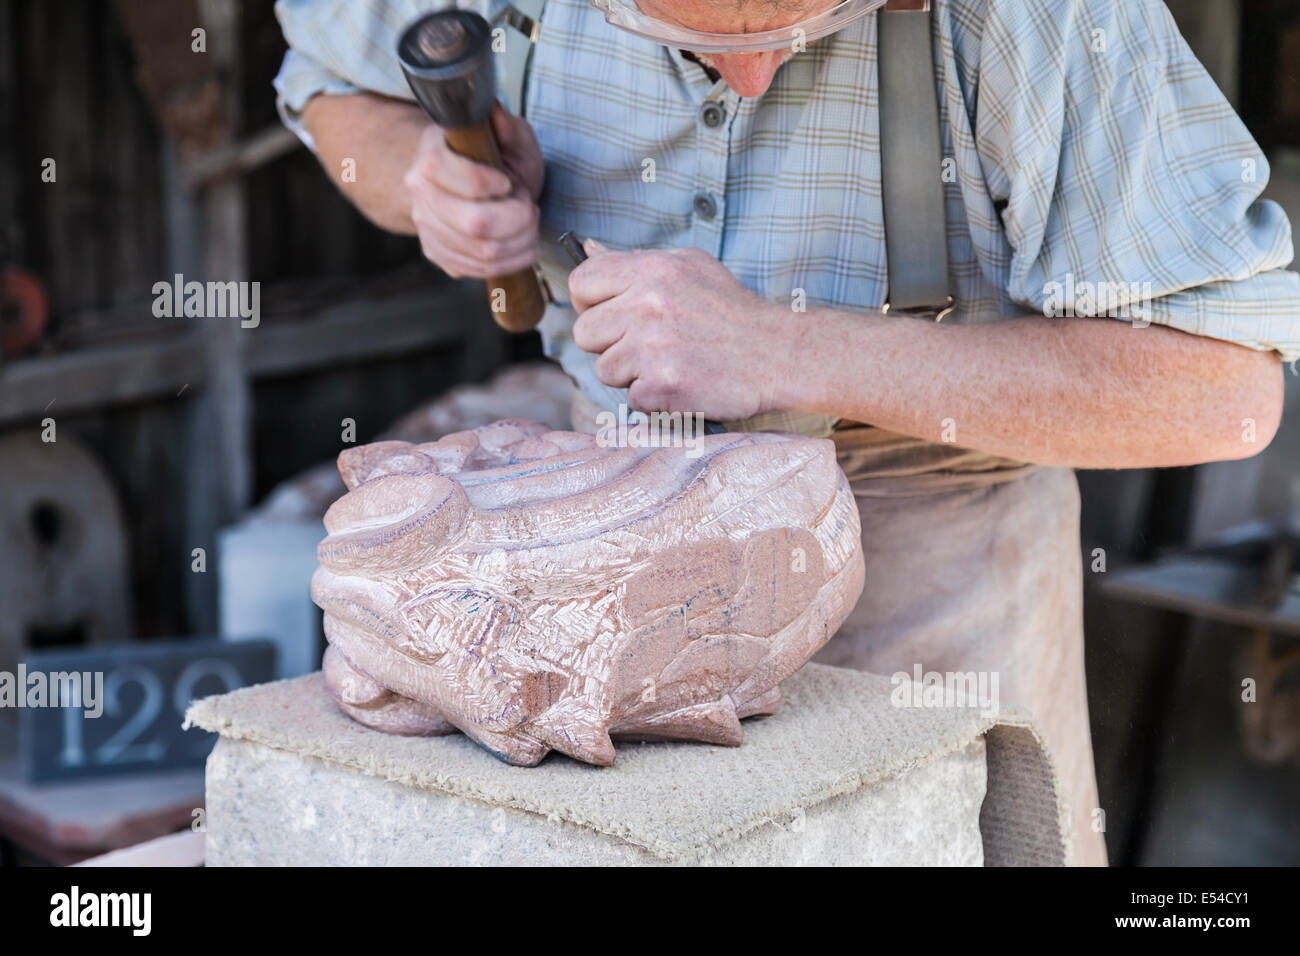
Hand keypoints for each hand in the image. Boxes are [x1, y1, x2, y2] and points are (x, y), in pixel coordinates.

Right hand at [403, 102, 542, 277]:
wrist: (476, 188)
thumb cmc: (497, 159)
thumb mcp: (510, 136)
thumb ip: (507, 126)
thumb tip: (495, 111)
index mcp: (431, 152)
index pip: (449, 174)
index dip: (488, 184)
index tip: (507, 182)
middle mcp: (420, 192)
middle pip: (475, 223)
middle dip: (518, 219)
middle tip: (528, 207)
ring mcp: (426, 227)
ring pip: (485, 253)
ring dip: (521, 241)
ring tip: (526, 223)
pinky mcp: (439, 254)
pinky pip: (482, 270)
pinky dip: (512, 259)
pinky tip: (518, 242)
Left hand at [567, 244, 797, 419]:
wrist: (778, 354)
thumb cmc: (731, 311)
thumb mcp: (689, 267)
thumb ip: (635, 262)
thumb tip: (588, 249)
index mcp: (651, 271)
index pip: (582, 283)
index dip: (589, 303)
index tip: (609, 315)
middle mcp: (647, 307)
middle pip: (585, 333)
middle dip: (608, 344)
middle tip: (645, 345)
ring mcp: (653, 349)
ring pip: (605, 370)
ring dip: (631, 374)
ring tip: (670, 363)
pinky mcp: (662, 387)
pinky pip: (631, 399)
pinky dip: (654, 397)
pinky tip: (682, 382)